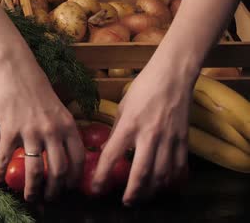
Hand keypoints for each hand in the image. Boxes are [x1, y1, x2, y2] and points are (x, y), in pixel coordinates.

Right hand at [0, 62, 83, 200]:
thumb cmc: (37, 89)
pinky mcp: (10, 130)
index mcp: (68, 126)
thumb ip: (63, 130)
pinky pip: (6, 157)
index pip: (77, 160)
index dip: (74, 179)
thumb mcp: (59, 108)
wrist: (16, 71)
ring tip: (30, 197)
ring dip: (32, 189)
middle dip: (55, 190)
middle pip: (58, 170)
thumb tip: (65, 153)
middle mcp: (52, 131)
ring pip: (35, 170)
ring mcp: (30, 132)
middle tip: (50, 197)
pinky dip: (1, 171)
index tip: (68, 187)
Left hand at [92, 66, 191, 204]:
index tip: (96, 189)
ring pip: (162, 174)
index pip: (112, 156)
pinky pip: (179, 166)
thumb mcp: (122, 108)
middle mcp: (149, 134)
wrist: (173, 76)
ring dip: (152, 190)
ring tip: (143, 196)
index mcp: (129, 125)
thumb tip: (109, 151)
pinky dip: (171, 179)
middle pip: (141, 173)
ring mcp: (169, 138)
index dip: (102, 175)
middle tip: (126, 202)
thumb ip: (117, 131)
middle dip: (133, 192)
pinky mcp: (183, 139)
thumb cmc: (143, 88)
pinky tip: (163, 185)